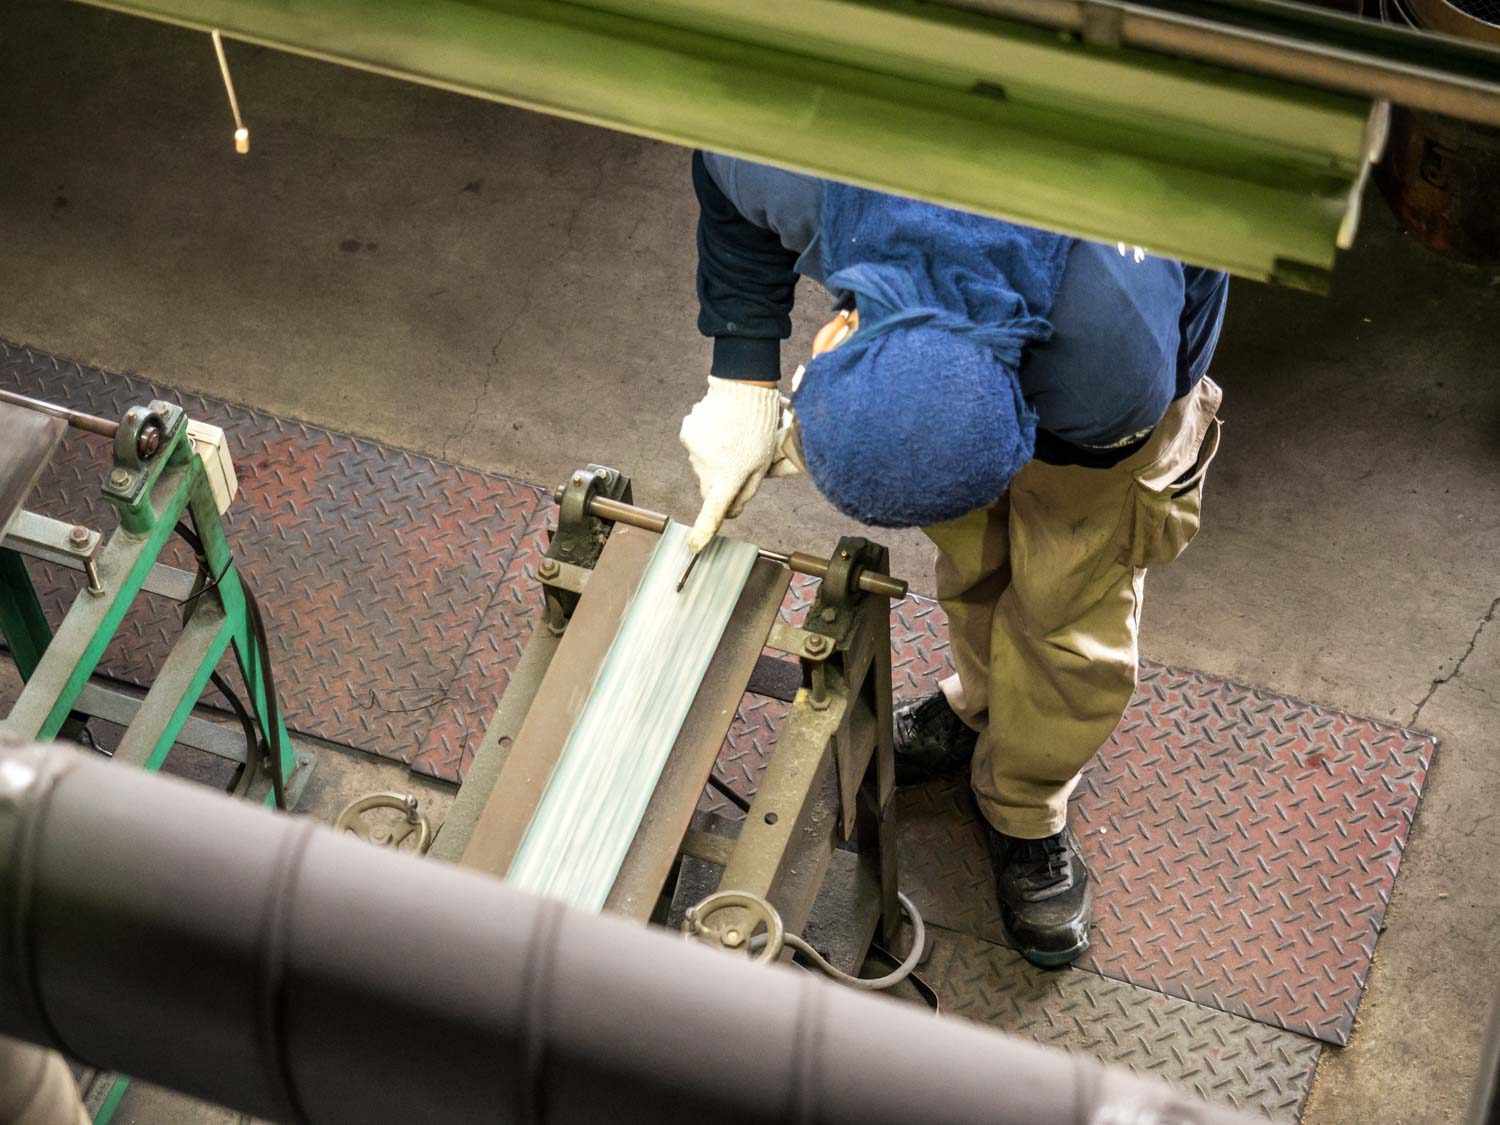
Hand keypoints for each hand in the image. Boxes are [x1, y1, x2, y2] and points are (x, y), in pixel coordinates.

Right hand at [680, 376, 784, 552]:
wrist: (743, 387)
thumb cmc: (760, 426)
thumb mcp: (763, 463)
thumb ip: (746, 490)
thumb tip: (732, 511)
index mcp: (729, 477)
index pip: (714, 511)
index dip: (704, 531)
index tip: (693, 546)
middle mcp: (706, 467)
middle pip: (709, 486)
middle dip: (721, 481)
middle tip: (740, 460)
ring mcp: (694, 450)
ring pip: (702, 465)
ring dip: (715, 459)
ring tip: (732, 438)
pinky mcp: (687, 433)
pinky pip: (695, 446)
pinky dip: (706, 441)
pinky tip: (720, 427)